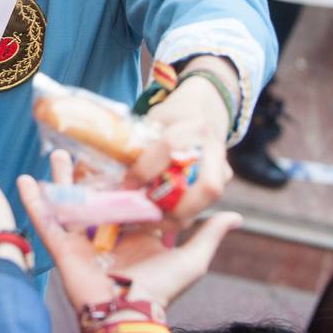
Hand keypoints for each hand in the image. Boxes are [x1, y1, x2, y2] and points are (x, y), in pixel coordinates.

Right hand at [19, 150, 242, 310]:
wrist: (130, 312)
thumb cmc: (161, 288)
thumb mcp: (192, 258)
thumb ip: (208, 234)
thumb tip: (235, 215)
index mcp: (131, 230)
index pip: (124, 196)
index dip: (122, 174)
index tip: (120, 149)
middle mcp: (105, 231)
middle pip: (93, 193)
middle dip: (87, 171)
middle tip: (84, 145)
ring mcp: (82, 237)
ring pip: (68, 201)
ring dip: (59, 178)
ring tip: (55, 152)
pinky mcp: (62, 246)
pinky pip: (45, 220)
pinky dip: (33, 201)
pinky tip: (23, 180)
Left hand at [126, 57, 236, 225]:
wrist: (205, 108)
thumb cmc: (172, 115)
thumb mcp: (153, 120)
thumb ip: (138, 144)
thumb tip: (109, 175)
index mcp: (191, 125)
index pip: (169, 148)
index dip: (145, 169)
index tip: (127, 185)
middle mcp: (212, 147)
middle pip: (207, 187)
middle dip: (176, 209)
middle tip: (144, 217)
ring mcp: (223, 165)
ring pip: (207, 201)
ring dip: (178, 218)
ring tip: (147, 224)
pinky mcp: (223, 179)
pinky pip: (204, 205)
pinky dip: (181, 216)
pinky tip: (158, 221)